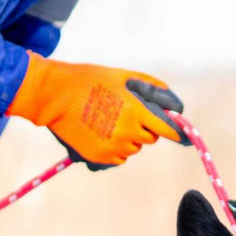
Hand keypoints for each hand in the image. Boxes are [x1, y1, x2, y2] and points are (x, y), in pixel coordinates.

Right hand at [7, 54, 190, 169]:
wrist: (53, 96)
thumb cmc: (89, 80)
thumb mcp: (122, 76)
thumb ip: (151, 88)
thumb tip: (174, 104)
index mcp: (136, 111)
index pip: (167, 130)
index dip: (176, 132)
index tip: (182, 136)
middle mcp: (128, 132)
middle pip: (150, 139)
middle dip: (143, 128)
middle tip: (124, 113)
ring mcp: (114, 147)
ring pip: (134, 148)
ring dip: (128, 138)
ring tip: (107, 121)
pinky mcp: (102, 158)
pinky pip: (120, 158)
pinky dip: (115, 148)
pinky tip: (100, 133)